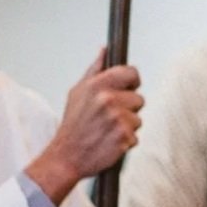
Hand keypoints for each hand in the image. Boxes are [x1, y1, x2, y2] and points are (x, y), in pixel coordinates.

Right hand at [25, 50, 143, 204]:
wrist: (67, 156)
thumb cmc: (74, 124)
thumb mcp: (78, 92)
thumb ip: (95, 70)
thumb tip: (105, 50)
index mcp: (97, 85)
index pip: (131, 72)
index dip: (132, 81)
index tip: (128, 88)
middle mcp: (108, 99)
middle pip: (139, 99)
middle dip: (128, 108)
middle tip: (109, 117)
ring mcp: (117, 118)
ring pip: (138, 119)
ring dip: (127, 126)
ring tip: (107, 130)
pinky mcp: (124, 136)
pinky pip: (136, 136)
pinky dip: (126, 140)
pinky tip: (110, 141)